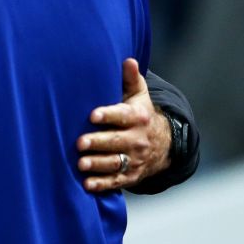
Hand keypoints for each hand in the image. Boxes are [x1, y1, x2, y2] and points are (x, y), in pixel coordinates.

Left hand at [76, 58, 171, 191]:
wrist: (163, 144)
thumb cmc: (140, 113)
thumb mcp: (139, 95)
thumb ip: (130, 79)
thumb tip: (128, 60)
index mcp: (138, 118)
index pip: (123, 116)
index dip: (108, 115)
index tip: (92, 115)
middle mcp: (138, 139)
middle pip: (117, 141)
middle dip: (98, 142)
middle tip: (80, 142)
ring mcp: (135, 159)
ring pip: (116, 162)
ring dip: (98, 164)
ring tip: (81, 164)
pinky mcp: (131, 175)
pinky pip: (117, 181)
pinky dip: (103, 184)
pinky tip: (88, 184)